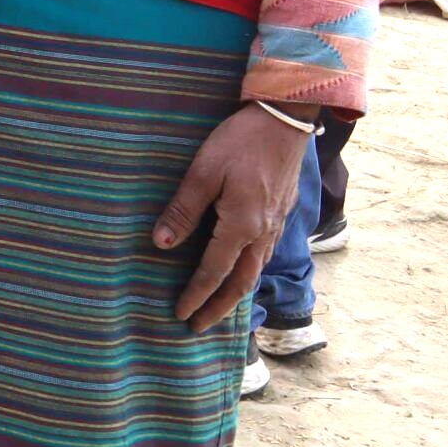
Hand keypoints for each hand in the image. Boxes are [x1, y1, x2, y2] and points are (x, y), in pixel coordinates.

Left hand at [152, 103, 313, 331]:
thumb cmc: (240, 142)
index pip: (213, 272)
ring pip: (255, 270)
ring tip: (218, 307)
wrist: (285, 120)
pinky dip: (249, 271)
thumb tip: (162, 244)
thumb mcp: (203, 172)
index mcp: (242, 226)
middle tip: (198, 326)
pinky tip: (242, 270)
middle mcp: (263, 233)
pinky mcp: (281, 213)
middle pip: (240, 282)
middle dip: (218, 307)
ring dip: (236, 292)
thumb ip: (183, 209)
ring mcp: (276, 224)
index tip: (180, 314)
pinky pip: (265, 254)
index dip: (196, 295)